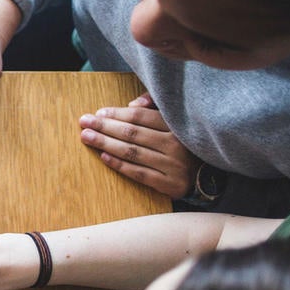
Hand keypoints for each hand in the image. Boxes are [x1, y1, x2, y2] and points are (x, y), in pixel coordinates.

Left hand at [78, 93, 197, 198]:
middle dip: (105, 127)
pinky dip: (119, 165)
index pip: (140, 117)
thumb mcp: (173, 123)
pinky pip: (139, 173)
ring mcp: (174, 165)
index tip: (97, 113)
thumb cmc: (181, 144)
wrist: (206, 175)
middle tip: (84, 123)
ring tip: (87, 137)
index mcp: (176, 126)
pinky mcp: (170, 184)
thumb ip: (153, 108)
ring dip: (106, 144)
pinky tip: (103, 157)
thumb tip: (132, 104)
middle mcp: (176, 144)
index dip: (117, 114)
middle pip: (133, 133)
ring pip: (133, 152)